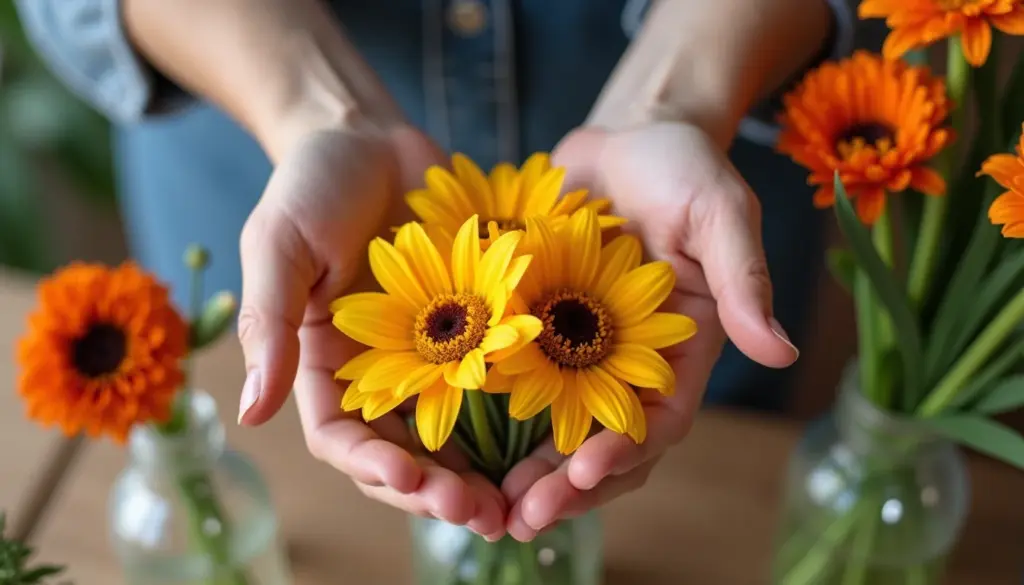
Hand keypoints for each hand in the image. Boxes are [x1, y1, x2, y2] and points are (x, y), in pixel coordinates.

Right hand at [235, 122, 506, 539]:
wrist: (371, 137)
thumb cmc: (313, 184)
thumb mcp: (278, 246)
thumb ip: (269, 324)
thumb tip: (250, 414)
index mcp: (323, 364)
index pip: (341, 438)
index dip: (374, 466)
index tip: (412, 480)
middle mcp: (377, 372)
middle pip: (404, 451)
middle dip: (437, 490)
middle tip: (480, 513)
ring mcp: (429, 355)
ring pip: (455, 433)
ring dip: (482, 473)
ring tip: (516, 504)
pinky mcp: (474, 329)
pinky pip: (494, 382)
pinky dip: (515, 417)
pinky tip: (547, 443)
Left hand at [501, 121, 800, 540]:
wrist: (625, 138)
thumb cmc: (684, 167)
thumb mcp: (720, 213)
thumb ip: (743, 279)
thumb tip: (783, 353)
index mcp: (682, 349)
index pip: (660, 419)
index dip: (626, 452)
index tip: (584, 471)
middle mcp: (631, 362)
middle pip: (602, 441)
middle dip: (567, 485)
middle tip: (523, 518)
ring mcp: (580, 351)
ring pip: (552, 427)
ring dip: (523, 469)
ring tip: (485, 505)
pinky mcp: (537, 329)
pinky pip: (514, 381)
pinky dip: (488, 415)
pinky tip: (453, 441)